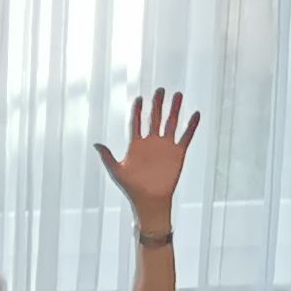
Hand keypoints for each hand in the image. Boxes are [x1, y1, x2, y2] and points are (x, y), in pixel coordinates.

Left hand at [95, 89, 197, 216]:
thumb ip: (108, 157)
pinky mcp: (178, 153)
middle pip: (155, 118)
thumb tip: (96, 144)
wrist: (150, 200)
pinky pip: (186, 137)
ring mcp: (165, 146)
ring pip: (171, 123)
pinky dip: (191, 126)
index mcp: (136, 144)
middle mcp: (152, 142)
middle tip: (161, 89)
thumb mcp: (117, 171)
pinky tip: (195, 114)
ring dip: (175, 109)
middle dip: (158, 104)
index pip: (138, 122)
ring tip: (178, 95)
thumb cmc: (131, 188)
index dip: (138, 110)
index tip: (140, 98)